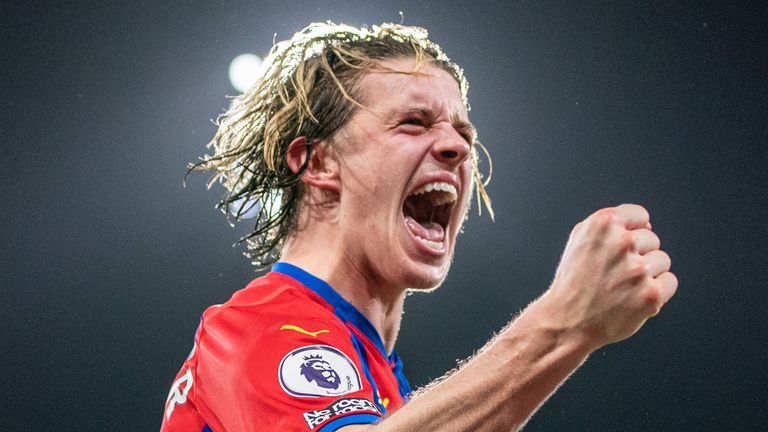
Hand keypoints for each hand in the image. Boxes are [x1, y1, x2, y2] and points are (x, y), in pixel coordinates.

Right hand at [542, 204, 677, 347]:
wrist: (568, 321)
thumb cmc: (573, 281)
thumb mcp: (580, 240)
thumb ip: (609, 225)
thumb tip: (646, 224)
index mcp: (604, 223)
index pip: (640, 216)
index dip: (632, 231)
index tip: (622, 248)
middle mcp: (622, 242)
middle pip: (652, 239)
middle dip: (638, 255)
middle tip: (615, 273)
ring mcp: (638, 269)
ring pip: (662, 261)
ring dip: (648, 273)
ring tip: (623, 286)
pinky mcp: (651, 294)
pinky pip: (670, 282)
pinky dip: (657, 291)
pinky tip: (635, 297)